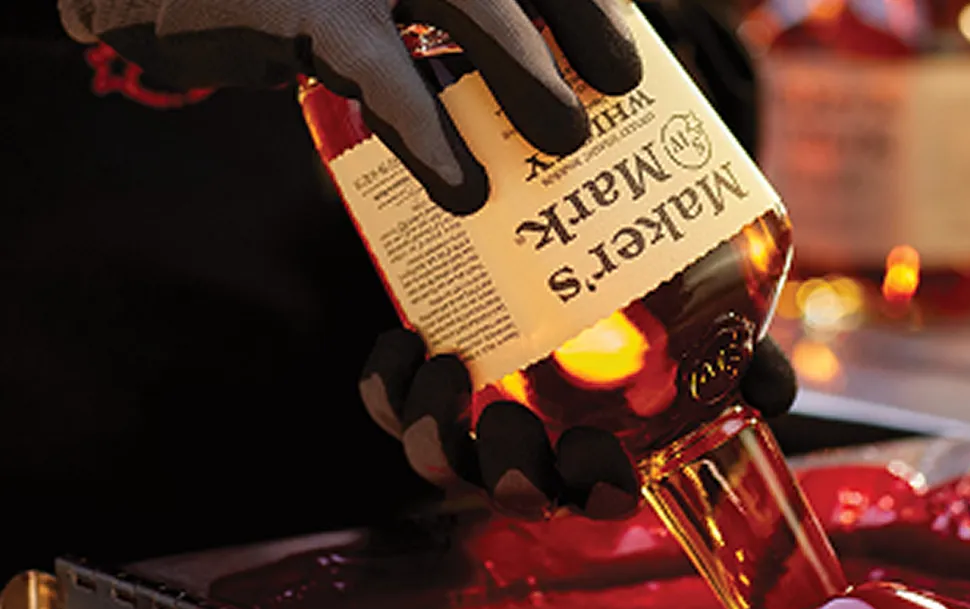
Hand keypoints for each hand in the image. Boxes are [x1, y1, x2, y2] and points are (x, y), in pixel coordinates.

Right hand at [58, 0, 642, 214]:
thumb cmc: (298, 2)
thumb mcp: (375, 4)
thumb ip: (442, 24)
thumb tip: (532, 89)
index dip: (587, 5)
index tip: (629, 54)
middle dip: (580, 23)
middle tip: (622, 87)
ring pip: (468, 5)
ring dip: (524, 75)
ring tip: (564, 143)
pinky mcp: (302, 10)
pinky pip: (382, 75)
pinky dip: (429, 133)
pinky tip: (462, 188)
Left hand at [359, 327, 798, 520]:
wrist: (565, 246)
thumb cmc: (641, 307)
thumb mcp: (701, 327)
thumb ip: (739, 359)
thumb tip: (773, 393)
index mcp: (598, 451)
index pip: (598, 496)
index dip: (597, 484)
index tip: (601, 444)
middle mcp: (534, 447)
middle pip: (513, 492)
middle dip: (508, 471)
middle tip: (508, 417)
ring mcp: (472, 420)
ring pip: (438, 461)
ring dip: (430, 431)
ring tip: (444, 368)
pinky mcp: (421, 383)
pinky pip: (386, 405)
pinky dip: (386, 383)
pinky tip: (407, 339)